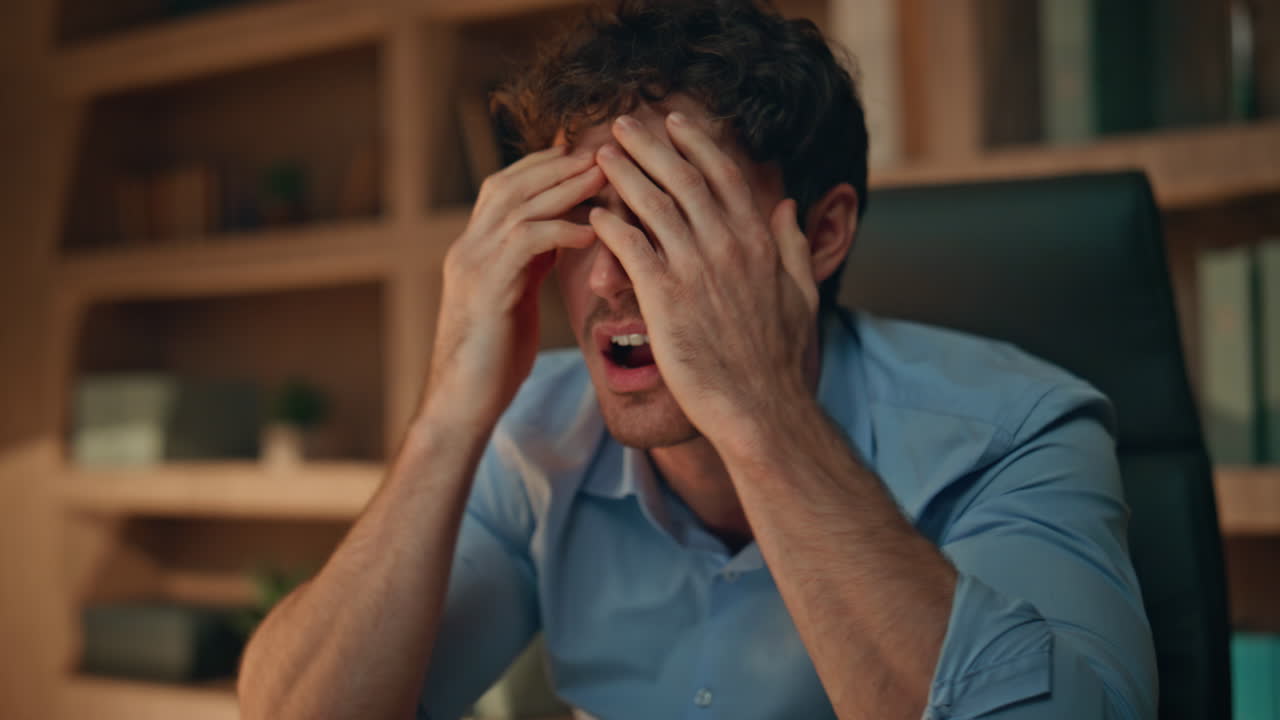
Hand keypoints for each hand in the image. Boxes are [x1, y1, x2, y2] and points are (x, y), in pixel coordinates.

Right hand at [424, 146, 605, 430]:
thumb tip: (563, 236)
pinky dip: (560, 230)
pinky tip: (592, 230)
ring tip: (603, 175)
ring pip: (517, 205)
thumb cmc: (493, 361)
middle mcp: (468, 249)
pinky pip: (524, 243)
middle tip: (601, 150)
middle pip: (510, 184)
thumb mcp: (516, 299)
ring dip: (563, 187)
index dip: (544, 165)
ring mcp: (471, 266)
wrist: (460, 406)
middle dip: (557, 164)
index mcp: (475, 249)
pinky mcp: (485, 290)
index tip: (584, 152)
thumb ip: (531, 264)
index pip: (506, 187)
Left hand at [589, 112, 818, 445]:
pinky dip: (612, 226)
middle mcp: (728, 246)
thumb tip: (788, 207)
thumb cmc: (778, 361)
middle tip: (622, 125)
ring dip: (623, 174)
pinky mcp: (665, 300)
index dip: (697, 142)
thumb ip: (793, 246)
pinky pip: (631, 249)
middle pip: (682, 178)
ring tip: (599, 156)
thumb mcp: (801, 294)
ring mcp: (695, 271)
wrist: (761, 409)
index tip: (676, 122)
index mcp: (759, 241)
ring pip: (652, 205)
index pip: (724, 175)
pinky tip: (596, 214)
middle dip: (649, 145)